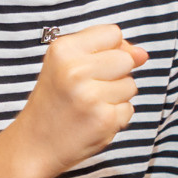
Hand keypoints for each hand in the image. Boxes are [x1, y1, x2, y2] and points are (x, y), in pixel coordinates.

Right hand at [9, 25, 148, 177]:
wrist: (34, 144)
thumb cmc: (54, 102)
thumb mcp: (67, 65)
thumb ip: (105, 52)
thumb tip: (143, 54)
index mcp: (63, 49)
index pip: (113, 33)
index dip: (111, 49)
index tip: (93, 65)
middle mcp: (75, 70)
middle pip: (126, 59)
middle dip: (116, 74)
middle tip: (89, 89)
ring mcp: (90, 96)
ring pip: (131, 84)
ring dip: (117, 97)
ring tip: (90, 105)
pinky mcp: (104, 119)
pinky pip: (129, 109)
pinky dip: (116, 116)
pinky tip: (93, 120)